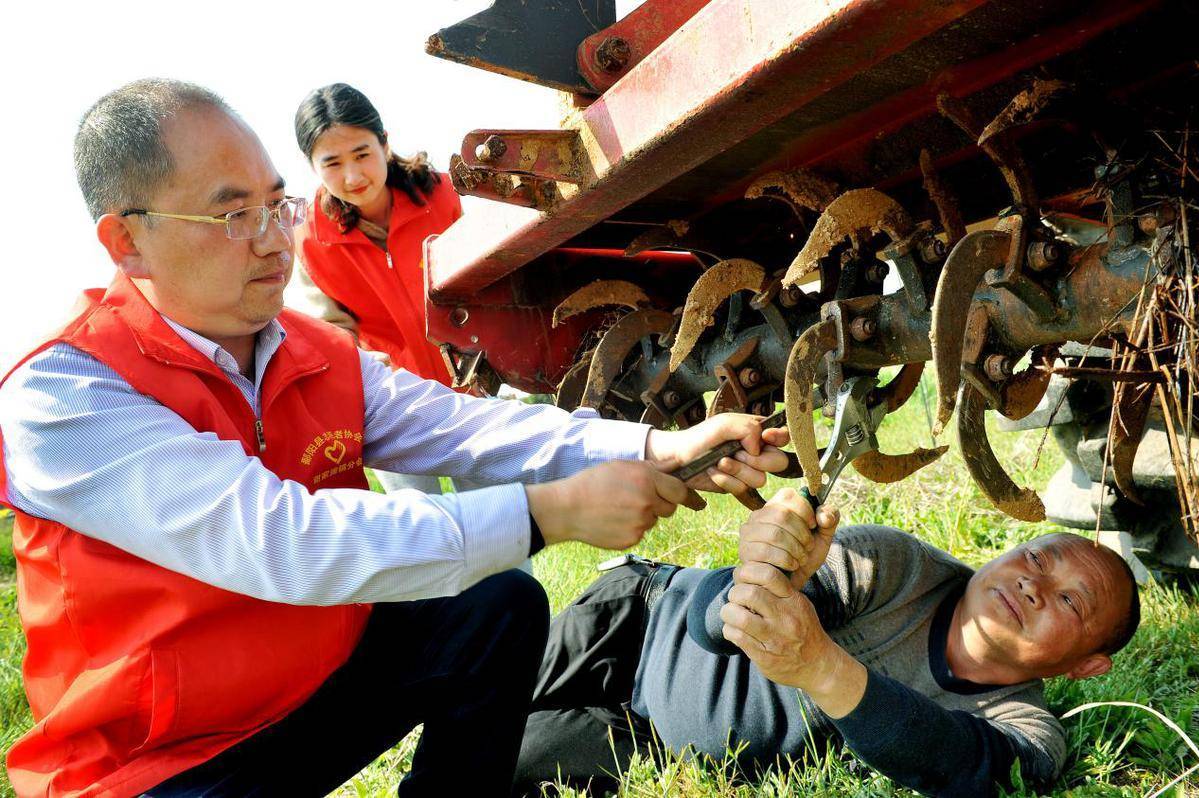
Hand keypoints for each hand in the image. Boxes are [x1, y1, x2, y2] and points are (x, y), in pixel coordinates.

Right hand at [524, 461, 703, 550]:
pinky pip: (640, 532)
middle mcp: (648, 502)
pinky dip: (632, 527)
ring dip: (644, 515)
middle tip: (640, 498)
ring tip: (619, 508)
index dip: (685, 495)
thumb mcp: (622, 465)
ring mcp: (641, 524)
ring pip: (653, 520)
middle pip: (670, 508)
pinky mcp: (632, 539)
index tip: (694, 501)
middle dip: (661, 503)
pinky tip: (614, 520)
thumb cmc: (593, 482)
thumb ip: (652, 467)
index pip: (680, 490)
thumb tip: (677, 464)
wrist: (567, 509)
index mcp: (647, 480)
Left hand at [644, 413, 790, 498]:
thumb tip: (759, 447)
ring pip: (760, 479)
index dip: (779, 438)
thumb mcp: (723, 424)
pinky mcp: (735, 485)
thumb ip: (747, 428)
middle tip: (738, 453)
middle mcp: (754, 452)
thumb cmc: (698, 438)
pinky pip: (742, 488)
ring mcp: (746, 470)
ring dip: (738, 470)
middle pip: (779, 462)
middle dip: (758, 460)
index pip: (782, 436)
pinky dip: (726, 480)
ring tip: (720, 462)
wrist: (675, 459)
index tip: (766, 436)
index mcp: (754, 432)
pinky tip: (713, 472)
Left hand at [720, 571, 866, 716]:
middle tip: (735, 599)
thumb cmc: (803, 630)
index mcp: (793, 601)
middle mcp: (785, 618)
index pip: (769, 575)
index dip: (749, 572)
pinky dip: (729, 630)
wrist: (819, 666)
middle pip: (750, 594)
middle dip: (735, 593)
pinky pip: (738, 637)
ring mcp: (775, 639)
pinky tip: (733, 630)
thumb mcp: (800, 605)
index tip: (743, 578)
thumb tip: (749, 573)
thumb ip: (779, 590)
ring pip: (740, 617)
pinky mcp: (764, 657)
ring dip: (728, 613)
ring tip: (731, 615)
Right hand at [735, 487, 838, 589]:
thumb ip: (830, 519)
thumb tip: (822, 515)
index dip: (806, 512)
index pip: (788, 496)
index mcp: (776, 505)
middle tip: (808, 547)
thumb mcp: (823, 536)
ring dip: (794, 549)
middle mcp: (758, 514)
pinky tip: (791, 565)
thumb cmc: (804, 556)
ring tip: (801, 558)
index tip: (813, 526)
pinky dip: (785, 560)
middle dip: (801, 534)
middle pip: (782, 515)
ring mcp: (748, 532)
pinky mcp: (745, 550)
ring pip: (774, 534)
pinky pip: (765, 551)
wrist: (791, 584)